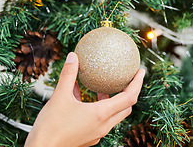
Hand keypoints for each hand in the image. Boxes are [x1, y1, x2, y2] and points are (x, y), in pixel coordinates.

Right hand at [24, 52, 144, 146]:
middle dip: (129, 92)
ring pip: (113, 114)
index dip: (137, 83)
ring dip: (112, 100)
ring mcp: (96, 133)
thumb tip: (73, 56)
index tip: (141, 71)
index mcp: (101, 114)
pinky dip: (98, 106)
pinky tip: (82, 98)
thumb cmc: (51, 126)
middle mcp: (103, 125)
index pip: (129, 97)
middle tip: (127, 78)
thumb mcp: (59, 95)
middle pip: (125, 107)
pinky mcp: (89, 137)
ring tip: (103, 87)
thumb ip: (69, 74)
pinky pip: (100, 119)